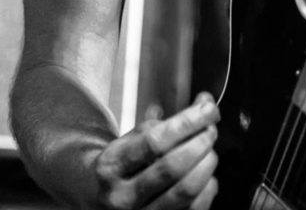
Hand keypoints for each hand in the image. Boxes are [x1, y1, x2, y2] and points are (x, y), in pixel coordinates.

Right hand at [93, 92, 219, 209]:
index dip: (187, 123)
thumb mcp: (124, 143)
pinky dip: (208, 188)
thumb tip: (201, 106)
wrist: (95, 201)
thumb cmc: (119, 168)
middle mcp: (121, 196)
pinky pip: (193, 209)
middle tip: (210, 130)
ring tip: (209, 152)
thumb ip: (159, 124)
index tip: (207, 109)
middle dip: (200, 143)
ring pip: (185, 191)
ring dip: (206, 165)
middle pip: (172, 167)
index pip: (155, 142)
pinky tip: (207, 177)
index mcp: (110, 166)